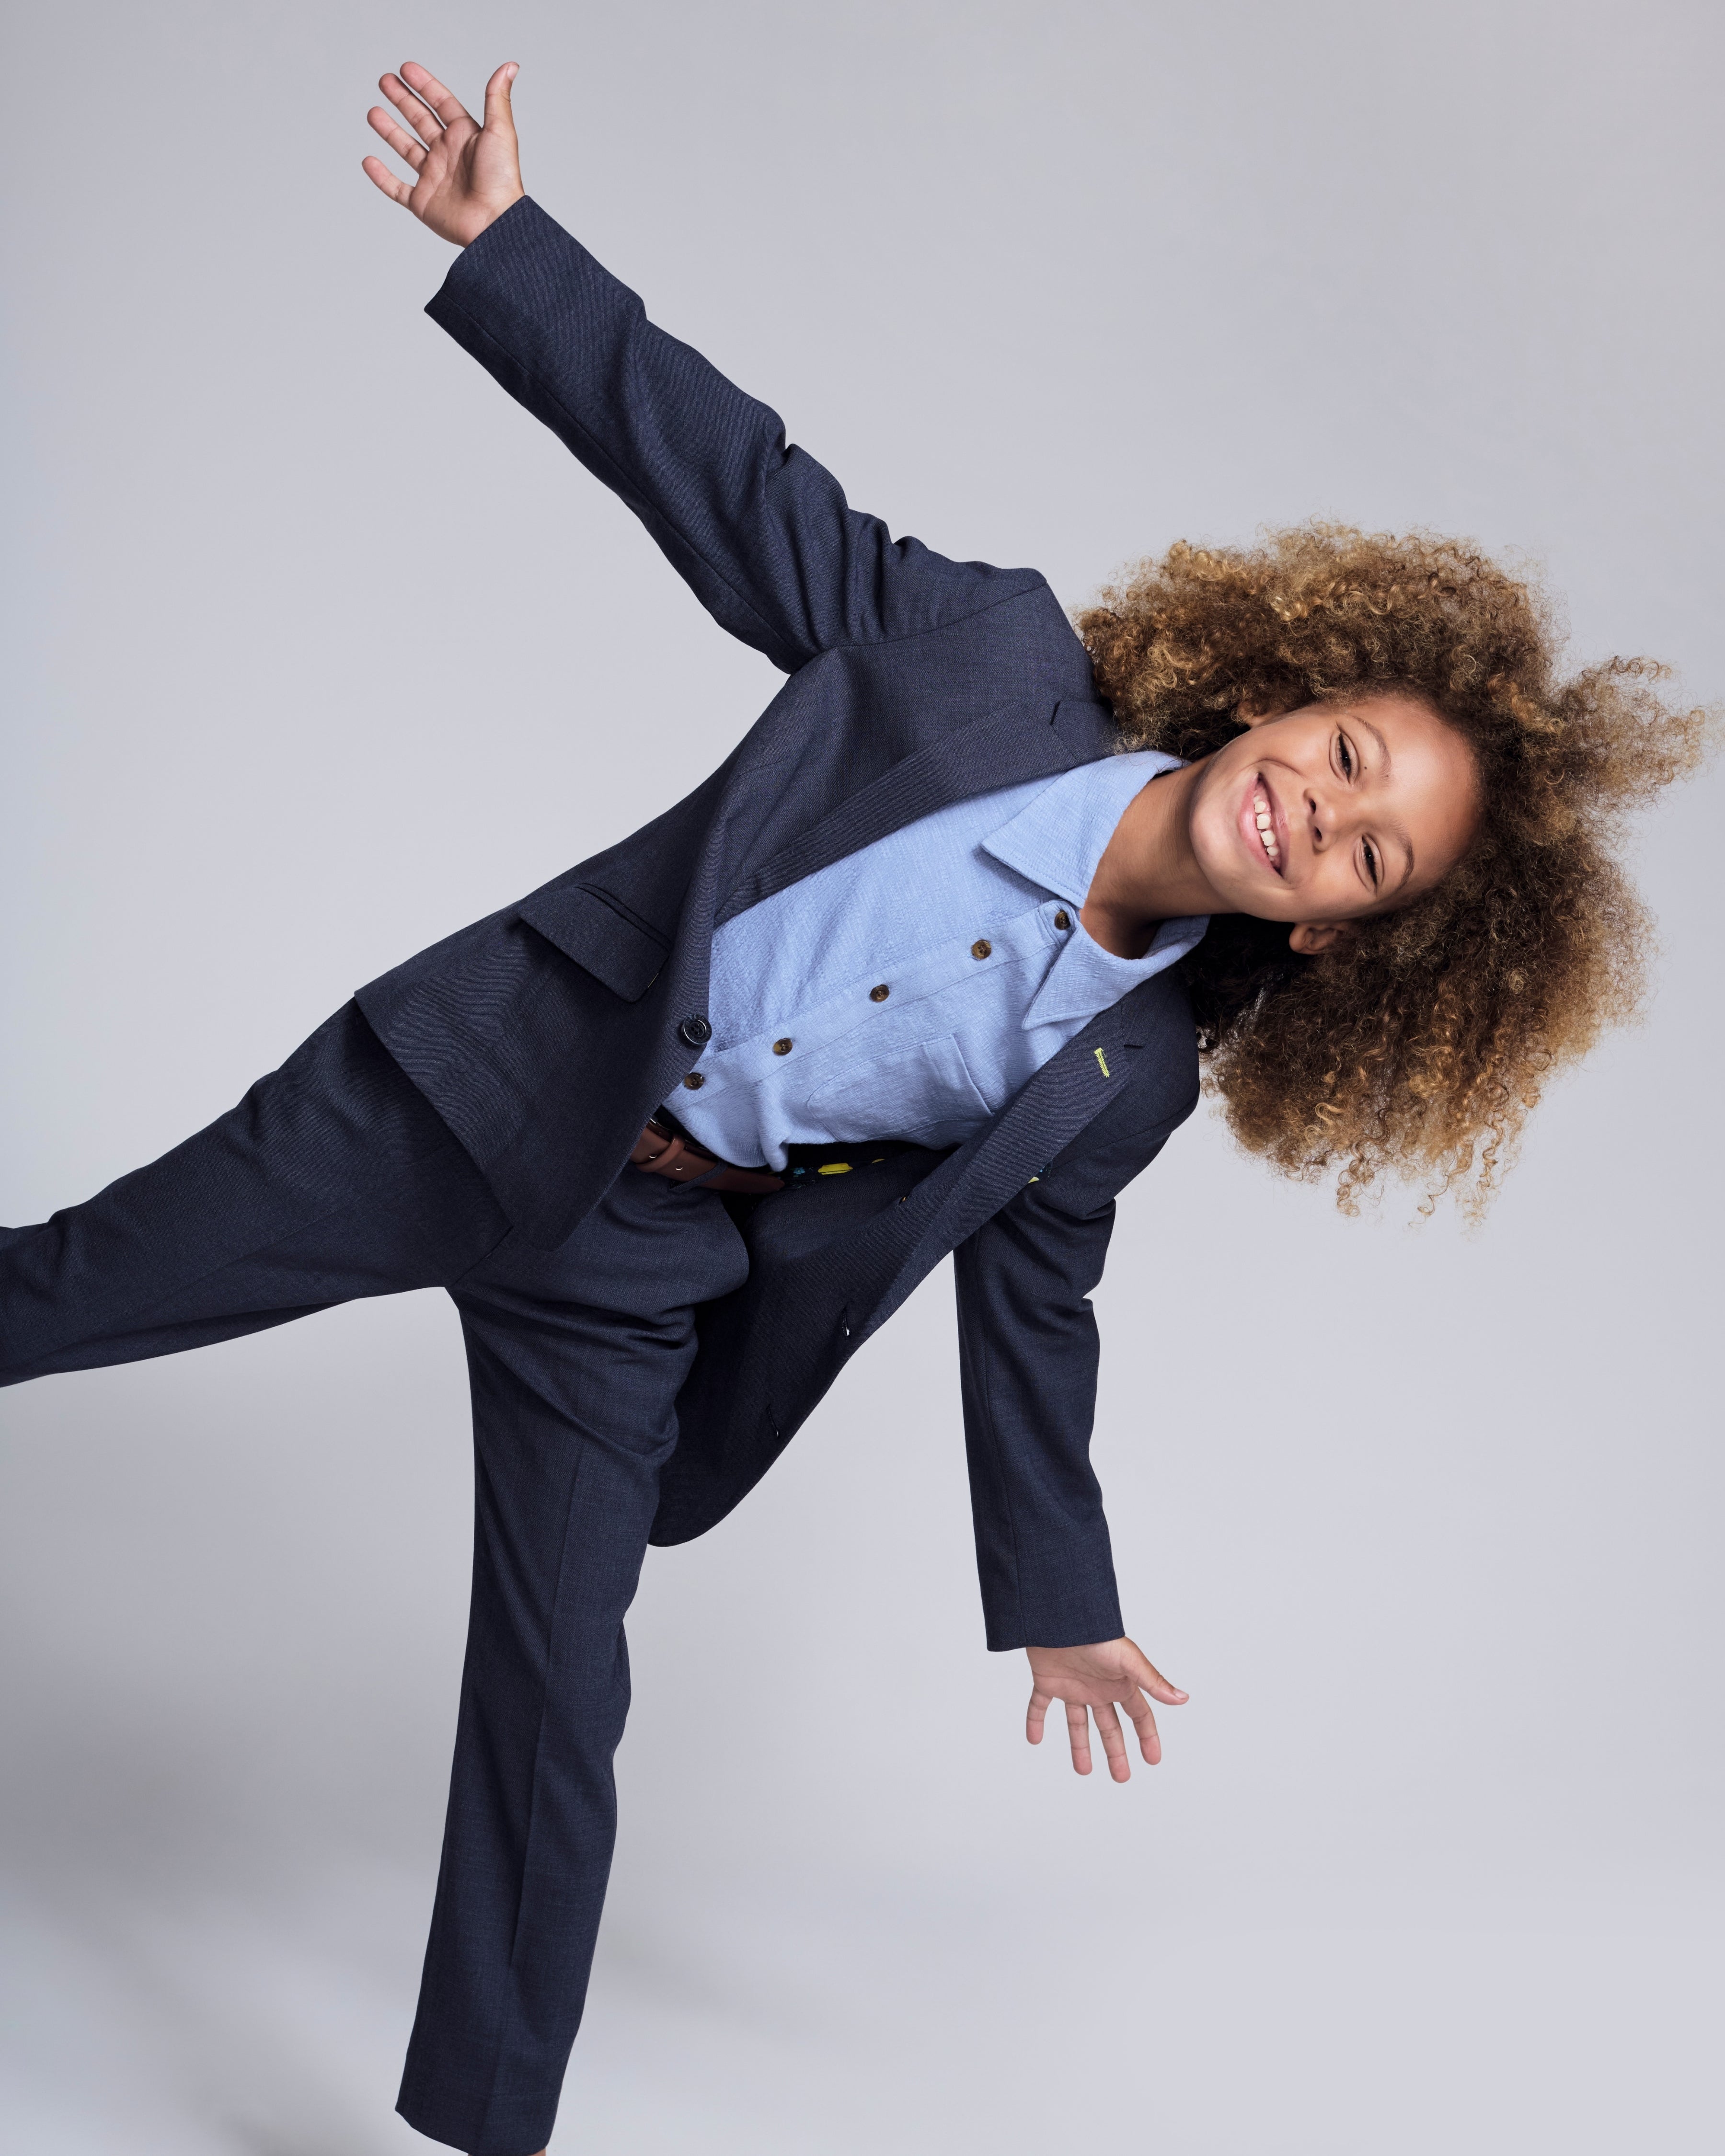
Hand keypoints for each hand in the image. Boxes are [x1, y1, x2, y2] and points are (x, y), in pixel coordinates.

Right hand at [362, 60, 524, 246]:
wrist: (495, 223)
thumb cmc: (501, 180)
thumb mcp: (500, 132)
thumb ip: (497, 97)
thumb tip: (509, 66)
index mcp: (465, 136)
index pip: (440, 103)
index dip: (424, 85)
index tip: (406, 69)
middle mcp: (448, 155)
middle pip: (420, 120)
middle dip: (402, 100)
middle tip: (384, 81)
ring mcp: (434, 178)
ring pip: (406, 149)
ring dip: (389, 130)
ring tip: (373, 113)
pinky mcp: (423, 202)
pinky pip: (396, 188)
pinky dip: (381, 177)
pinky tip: (368, 161)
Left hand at [1025, 1635, 1187, 1781]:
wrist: (1057, 1618)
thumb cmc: (1095, 1634)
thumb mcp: (1128, 1661)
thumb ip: (1152, 1682)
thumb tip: (1183, 1699)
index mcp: (1119, 1683)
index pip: (1139, 1715)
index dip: (1147, 1737)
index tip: (1153, 1760)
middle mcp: (1097, 1688)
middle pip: (1109, 1726)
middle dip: (1116, 1750)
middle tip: (1121, 1777)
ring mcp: (1072, 1685)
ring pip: (1077, 1722)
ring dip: (1079, 1746)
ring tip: (1083, 1771)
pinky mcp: (1047, 1680)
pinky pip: (1038, 1705)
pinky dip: (1035, 1721)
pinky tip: (1033, 1739)